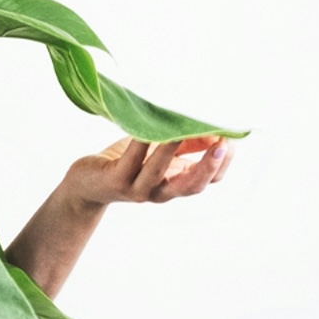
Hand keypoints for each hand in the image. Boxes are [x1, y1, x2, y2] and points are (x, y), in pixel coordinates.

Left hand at [63, 135, 232, 208]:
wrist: (86, 183)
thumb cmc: (126, 161)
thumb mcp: (160, 150)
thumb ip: (185, 142)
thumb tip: (212, 126)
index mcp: (175, 184)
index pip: (208, 181)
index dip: (222, 163)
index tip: (232, 140)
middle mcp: (160, 192)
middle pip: (191, 186)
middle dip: (209, 166)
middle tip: (223, 144)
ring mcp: (137, 189)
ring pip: (159, 172)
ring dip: (173, 149)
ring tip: (182, 128)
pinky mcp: (116, 180)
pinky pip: (132, 159)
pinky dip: (142, 142)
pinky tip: (148, 127)